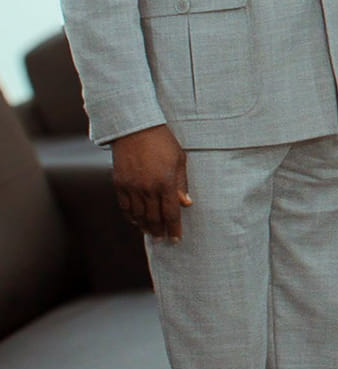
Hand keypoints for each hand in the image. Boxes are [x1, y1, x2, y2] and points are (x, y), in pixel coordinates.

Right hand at [110, 123, 189, 240]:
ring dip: (145, 226)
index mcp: (166, 183)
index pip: (171, 213)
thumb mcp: (180, 160)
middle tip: (162, 239)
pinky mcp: (119, 183)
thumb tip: (186, 203)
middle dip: (159, 230)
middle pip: (154, 217)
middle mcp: (148, 188)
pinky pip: (124, 206)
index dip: (174, 228)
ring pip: (138, 215)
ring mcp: (132, 187)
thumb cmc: (163, 142)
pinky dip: (130, 216)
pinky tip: (135, 221)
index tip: (176, 239)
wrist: (136, 130)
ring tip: (151, 233)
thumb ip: (182, 183)